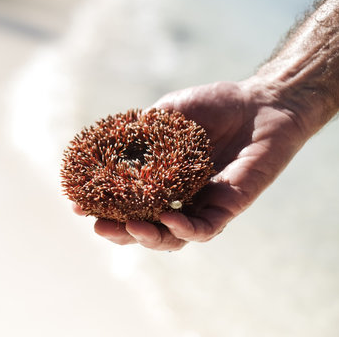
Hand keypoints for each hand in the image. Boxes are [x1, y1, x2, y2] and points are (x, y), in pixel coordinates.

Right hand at [80, 80, 309, 250]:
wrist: (261, 102)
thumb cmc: (214, 106)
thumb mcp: (169, 114)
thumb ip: (143, 130)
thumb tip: (108, 140)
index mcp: (159, 179)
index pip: (126, 202)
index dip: (103, 208)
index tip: (78, 206)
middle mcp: (177, 197)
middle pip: (144, 227)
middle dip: (119, 232)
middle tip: (98, 226)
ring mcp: (201, 204)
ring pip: (171, 237)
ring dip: (148, 237)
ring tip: (129, 228)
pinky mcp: (227, 207)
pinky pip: (204, 227)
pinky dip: (184, 228)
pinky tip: (167, 218)